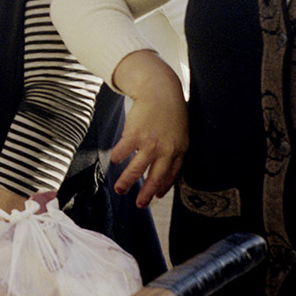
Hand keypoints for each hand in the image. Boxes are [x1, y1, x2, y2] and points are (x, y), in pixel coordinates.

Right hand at [109, 50, 188, 205]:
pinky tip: (115, 160)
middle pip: (155, 177)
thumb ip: (174, 149)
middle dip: (146, 194)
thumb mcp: (180, 132)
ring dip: (127, 182)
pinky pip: (123, 152)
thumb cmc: (170, 110)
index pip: (172, 175)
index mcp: (179, 150)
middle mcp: (166, 150)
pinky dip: (118, 157)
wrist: (160, 90)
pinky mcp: (134, 135)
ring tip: (120, 190)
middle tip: (139, 204)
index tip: (157, 196)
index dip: (163, 187)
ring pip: (136, 169)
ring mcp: (149, 143)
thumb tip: (165, 164)